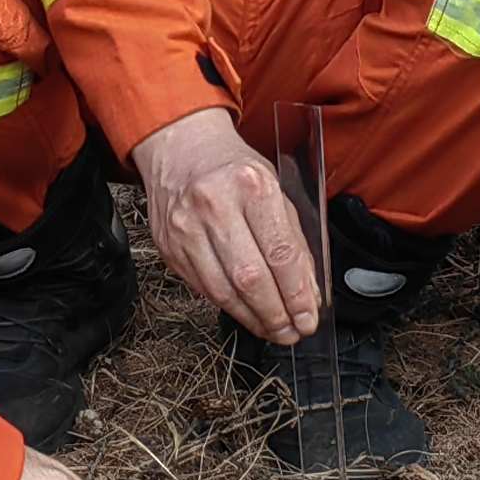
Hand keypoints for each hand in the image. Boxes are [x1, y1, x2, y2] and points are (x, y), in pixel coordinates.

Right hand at [130, 108, 323, 344]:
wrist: (180, 148)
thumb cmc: (234, 169)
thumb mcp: (275, 190)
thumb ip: (293, 241)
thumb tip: (307, 293)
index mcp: (251, 186)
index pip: (280, 253)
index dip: (297, 294)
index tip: (309, 317)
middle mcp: (214, 205)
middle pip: (249, 278)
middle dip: (276, 314)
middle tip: (293, 332)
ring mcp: (185, 228)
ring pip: (222, 291)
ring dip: (253, 318)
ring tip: (274, 330)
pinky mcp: (169, 246)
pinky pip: (202, 288)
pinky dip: (229, 307)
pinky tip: (247, 313)